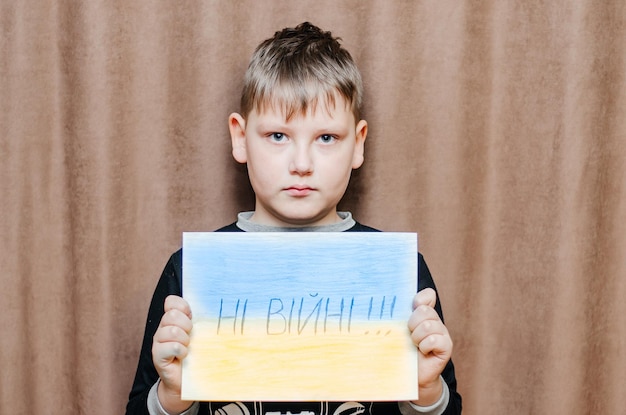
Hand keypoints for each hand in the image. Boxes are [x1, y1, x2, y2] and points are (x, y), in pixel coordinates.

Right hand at [152, 295, 193, 412]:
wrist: (188, 380)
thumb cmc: (197, 354)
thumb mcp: (200, 334)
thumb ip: (201, 320)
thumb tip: (214, 307)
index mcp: (174, 319)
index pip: (171, 301)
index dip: (182, 306)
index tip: (192, 316)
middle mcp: (163, 328)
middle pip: (172, 315)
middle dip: (186, 325)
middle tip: (191, 336)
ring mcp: (159, 342)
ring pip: (171, 330)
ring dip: (184, 340)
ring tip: (188, 347)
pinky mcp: (157, 356)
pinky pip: (170, 347)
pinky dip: (181, 351)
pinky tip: (184, 356)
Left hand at [407, 288, 452, 404]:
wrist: (411, 375)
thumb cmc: (402, 351)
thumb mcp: (398, 331)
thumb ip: (398, 317)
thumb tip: (390, 303)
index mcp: (423, 314)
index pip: (428, 295)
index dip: (419, 300)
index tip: (412, 308)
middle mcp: (435, 321)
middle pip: (424, 310)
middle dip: (412, 323)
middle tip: (409, 334)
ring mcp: (442, 333)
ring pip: (428, 325)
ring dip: (417, 337)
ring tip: (414, 345)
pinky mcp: (446, 346)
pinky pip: (434, 339)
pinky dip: (425, 346)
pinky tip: (423, 352)